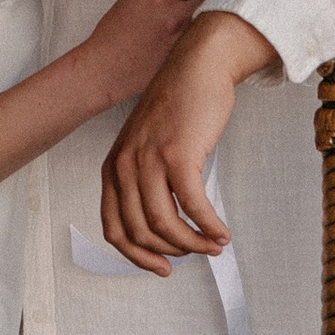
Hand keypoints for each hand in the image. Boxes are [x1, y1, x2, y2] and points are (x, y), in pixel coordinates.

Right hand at [79, 0, 210, 127]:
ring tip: (201, 11)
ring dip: (213, 10)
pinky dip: (205, 32)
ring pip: (216, 17)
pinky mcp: (190, 57)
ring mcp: (188, 39)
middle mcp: (180, 17)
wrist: (106, 69)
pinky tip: (195, 34)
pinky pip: (207, 39)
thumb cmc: (115, 33)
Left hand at [100, 4, 274, 274]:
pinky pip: (193, 207)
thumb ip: (147, 179)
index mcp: (112, 167)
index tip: (163, 268)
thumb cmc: (179, 107)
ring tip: (214, 245)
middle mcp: (123, 167)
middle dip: (170, 252)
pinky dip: (209, 227)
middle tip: (196, 254)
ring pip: (165, 225)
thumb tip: (165, 226)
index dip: (137, 256)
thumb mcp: (148, 145)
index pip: (114, 228)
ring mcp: (149, 161)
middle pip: (139, 232)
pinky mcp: (178, 156)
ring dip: (192, 244)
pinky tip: (222, 233)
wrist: (198, 66)